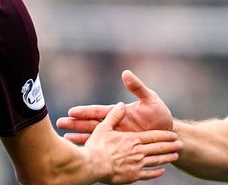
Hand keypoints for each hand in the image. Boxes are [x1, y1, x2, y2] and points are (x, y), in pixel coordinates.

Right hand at [57, 70, 173, 144]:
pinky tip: (82, 153)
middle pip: (91, 125)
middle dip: (75, 124)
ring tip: (65, 140)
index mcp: (119, 113)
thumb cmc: (159, 115)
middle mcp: (115, 126)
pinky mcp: (121, 149)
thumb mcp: (150, 99)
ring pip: (94, 138)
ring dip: (79, 139)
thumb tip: (126, 73)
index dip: (85, 111)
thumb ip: (137, 88)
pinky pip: (105, 151)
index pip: (98, 111)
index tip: (71, 111)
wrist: (168, 133)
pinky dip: (94, 151)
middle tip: (59, 124)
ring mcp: (117, 138)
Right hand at [85, 101, 180, 183]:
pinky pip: (148, 174)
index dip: (164, 135)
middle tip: (180, 145)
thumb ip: (114, 115)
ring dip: (167, 158)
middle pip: (158, 148)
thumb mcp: (104, 127)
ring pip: (156, 160)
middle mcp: (138, 151)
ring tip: (175, 156)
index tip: (174, 135)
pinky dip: (156, 173)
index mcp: (132, 139)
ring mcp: (137, 164)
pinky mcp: (133, 176)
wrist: (94, 165)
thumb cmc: (97, 146)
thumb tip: (121, 104)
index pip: (153, 136)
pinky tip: (162, 171)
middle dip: (170, 146)